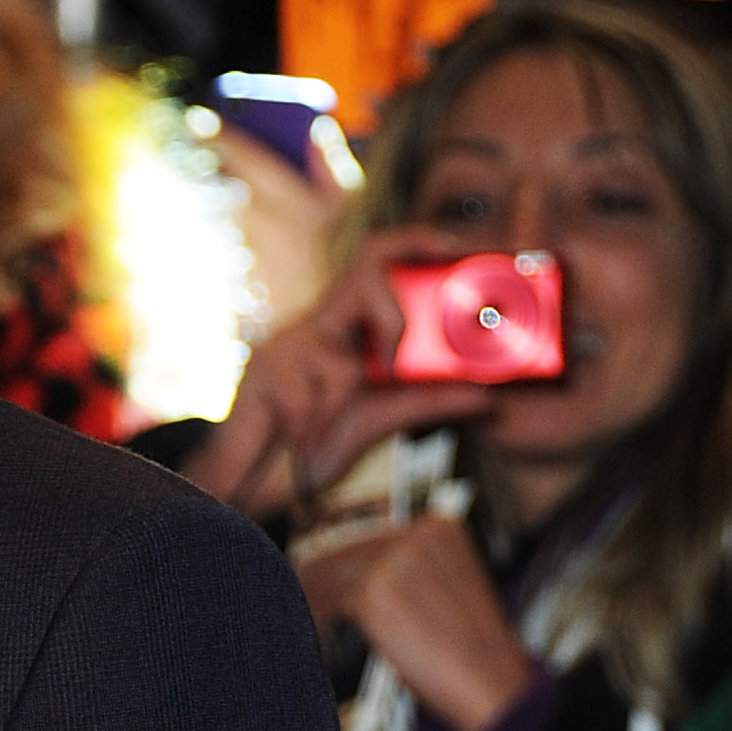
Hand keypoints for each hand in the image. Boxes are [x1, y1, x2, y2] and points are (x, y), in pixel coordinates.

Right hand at [181, 230, 493, 522]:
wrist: (242, 489)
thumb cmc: (307, 451)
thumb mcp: (378, 421)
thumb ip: (428, 403)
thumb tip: (489, 396)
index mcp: (348, 328)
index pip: (381, 261)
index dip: (418, 240)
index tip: (457, 245)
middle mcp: (319, 325)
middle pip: (363, 270)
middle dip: (394, 315)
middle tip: (402, 354)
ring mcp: (288, 347)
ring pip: (339, 358)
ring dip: (338, 404)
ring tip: (318, 435)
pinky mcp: (261, 376)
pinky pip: (306, 399)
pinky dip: (310, 432)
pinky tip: (296, 449)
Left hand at [296, 510, 536, 730]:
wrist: (490, 680)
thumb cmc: (469, 648)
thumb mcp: (447, 588)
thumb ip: (408, 569)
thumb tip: (357, 571)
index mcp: (437, 527)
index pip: (370, 534)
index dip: (340, 555)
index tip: (321, 570)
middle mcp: (416, 533)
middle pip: (347, 549)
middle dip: (323, 576)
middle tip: (304, 593)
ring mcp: (394, 558)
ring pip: (334, 571)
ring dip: (316, 594)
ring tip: (306, 612)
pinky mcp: (374, 589)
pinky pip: (330, 596)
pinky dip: (318, 612)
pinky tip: (314, 624)